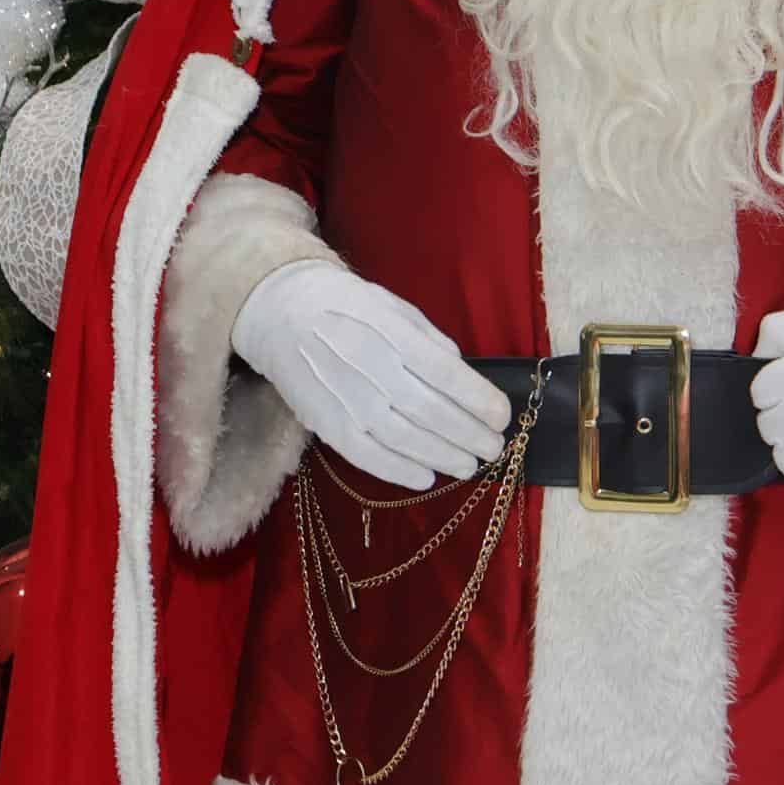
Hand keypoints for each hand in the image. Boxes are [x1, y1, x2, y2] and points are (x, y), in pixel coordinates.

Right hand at [232, 259, 509, 490]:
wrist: (281, 312)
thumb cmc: (350, 307)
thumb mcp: (397, 309)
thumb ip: (432, 343)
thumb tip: (464, 376)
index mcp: (393, 335)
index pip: (446, 374)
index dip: (479, 400)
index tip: (502, 417)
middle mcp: (370, 369)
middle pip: (430, 412)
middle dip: (469, 435)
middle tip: (494, 448)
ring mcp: (345, 399)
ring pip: (402, 439)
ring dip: (441, 456)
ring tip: (469, 466)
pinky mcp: (324, 422)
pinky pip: (364, 455)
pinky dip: (397, 470)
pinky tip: (425, 478)